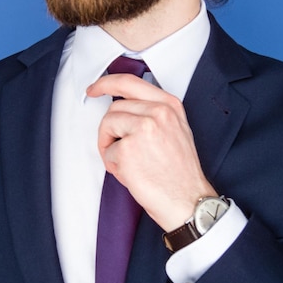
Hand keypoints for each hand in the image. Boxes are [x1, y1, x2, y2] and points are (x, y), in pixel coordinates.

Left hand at [86, 73, 216, 230]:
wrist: (187, 200)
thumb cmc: (180, 172)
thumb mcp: (176, 130)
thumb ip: (154, 113)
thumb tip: (125, 108)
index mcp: (169, 105)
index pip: (130, 82)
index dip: (107, 83)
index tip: (94, 89)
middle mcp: (158, 112)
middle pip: (115, 107)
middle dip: (111, 129)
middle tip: (119, 149)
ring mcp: (143, 128)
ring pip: (108, 124)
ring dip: (110, 145)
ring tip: (126, 162)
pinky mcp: (128, 148)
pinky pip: (108, 149)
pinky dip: (113, 164)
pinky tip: (131, 172)